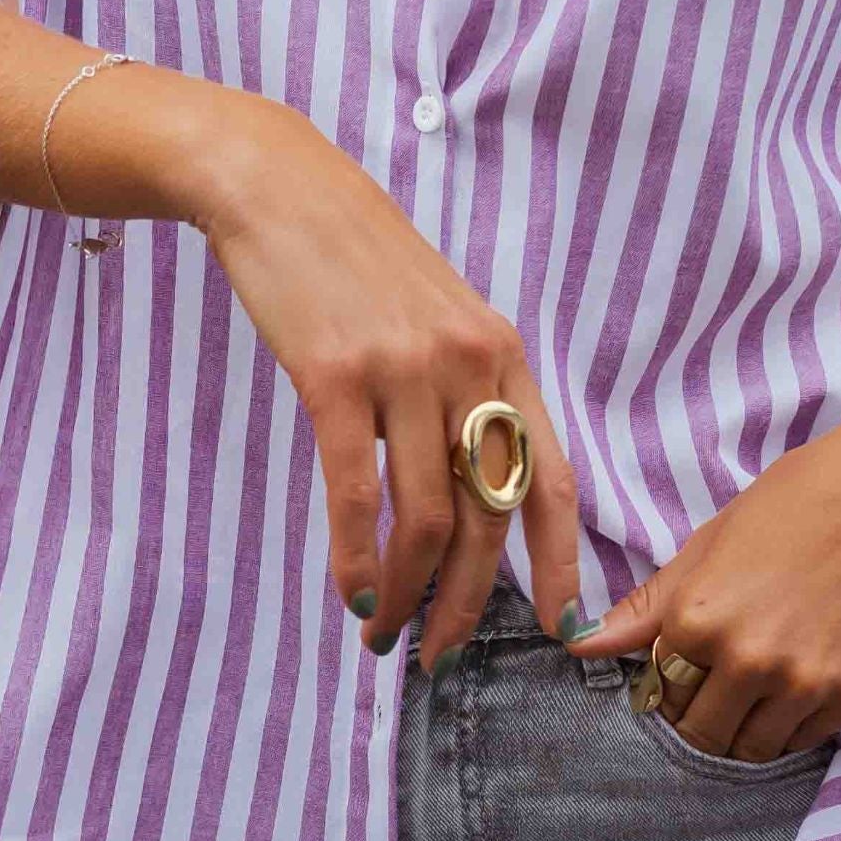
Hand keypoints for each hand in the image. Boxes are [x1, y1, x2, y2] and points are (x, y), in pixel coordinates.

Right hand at [183, 95, 585, 658]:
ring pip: (425, 518)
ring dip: (406, 594)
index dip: (561, 561)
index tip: (558, 625)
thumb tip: (470, 488)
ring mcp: (404, 370)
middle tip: (437, 652)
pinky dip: (357, 559)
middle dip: (465, 601)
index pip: (552, 478)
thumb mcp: (435, 317)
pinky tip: (351, 593)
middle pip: (489, 515)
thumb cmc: (354, 262)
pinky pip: (358, 494)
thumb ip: (462, 392)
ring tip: (382, 632)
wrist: (279, 188)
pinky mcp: (336, 377)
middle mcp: (468, 365)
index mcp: (502, 355)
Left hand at [572, 376, 840, 759]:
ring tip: (759, 685)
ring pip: (751, 749)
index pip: (659, 692)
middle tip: (719, 685)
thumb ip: (646, 608)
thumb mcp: (708, 545)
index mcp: (699, 621)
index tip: (685, 668)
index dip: (668, 683)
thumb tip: (579, 645)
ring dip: (745, 727)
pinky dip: (792, 725)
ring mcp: (804, 684)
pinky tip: (797, 683)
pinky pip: (804, 741)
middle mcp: (748, 661)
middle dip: (701, 715)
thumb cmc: (797, 502)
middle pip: (701, 733)